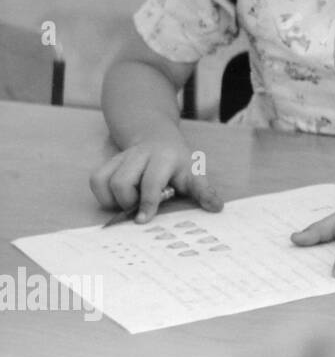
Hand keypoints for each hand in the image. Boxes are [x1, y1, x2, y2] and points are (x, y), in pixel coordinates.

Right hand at [90, 136, 223, 222]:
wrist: (158, 137)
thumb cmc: (178, 162)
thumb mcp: (194, 173)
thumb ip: (203, 191)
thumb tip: (217, 208)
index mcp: (165, 158)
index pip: (151, 182)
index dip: (147, 202)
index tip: (143, 220)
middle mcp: (140, 154)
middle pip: (122, 183)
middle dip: (129, 202)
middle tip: (141, 207)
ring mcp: (122, 156)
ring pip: (105, 181)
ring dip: (115, 199)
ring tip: (132, 201)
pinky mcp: (108, 161)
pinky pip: (96, 180)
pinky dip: (103, 194)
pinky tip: (118, 198)